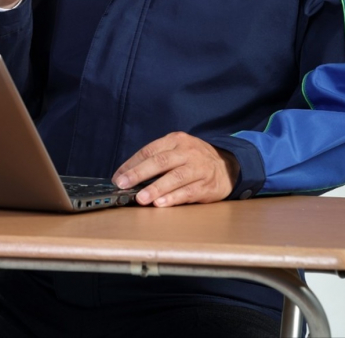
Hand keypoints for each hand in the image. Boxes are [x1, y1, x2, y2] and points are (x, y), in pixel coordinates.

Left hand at [112, 131, 239, 206]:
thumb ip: (157, 160)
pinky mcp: (206, 185)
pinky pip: (188, 191)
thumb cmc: (194, 159)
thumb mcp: (177, 150)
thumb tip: (127, 176)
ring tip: (141, 198)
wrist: (226, 166)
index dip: (132, 164)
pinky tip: (161, 204)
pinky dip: (174, 198)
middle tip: (123, 184)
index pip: (149, 150)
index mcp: (176, 140)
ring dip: (156, 188)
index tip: (118, 177)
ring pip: (175, 177)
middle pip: (160, 161)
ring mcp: (198, 168)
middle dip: (139, 173)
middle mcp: (187, 152)